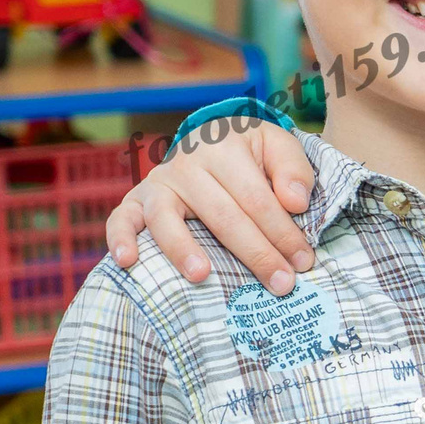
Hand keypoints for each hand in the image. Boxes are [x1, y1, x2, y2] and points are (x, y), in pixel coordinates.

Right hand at [106, 119, 318, 291]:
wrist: (211, 140)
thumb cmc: (250, 153)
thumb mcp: (277, 147)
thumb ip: (293, 170)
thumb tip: (295, 203)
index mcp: (225, 149)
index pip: (258, 199)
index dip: (283, 233)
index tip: (304, 262)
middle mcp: (187, 164)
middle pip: (223, 215)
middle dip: (255, 253)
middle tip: (280, 284)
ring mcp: (159, 183)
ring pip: (168, 218)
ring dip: (182, 248)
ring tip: (202, 276)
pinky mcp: (136, 200)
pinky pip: (122, 219)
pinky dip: (120, 239)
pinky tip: (128, 262)